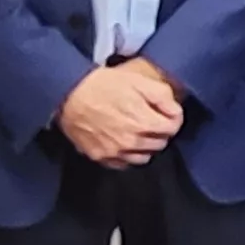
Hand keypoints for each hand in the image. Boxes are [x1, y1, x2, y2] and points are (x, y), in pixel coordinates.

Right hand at [59, 63, 183, 166]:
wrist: (68, 94)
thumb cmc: (103, 84)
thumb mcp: (137, 80)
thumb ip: (162, 96)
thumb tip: (176, 112)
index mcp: (144, 121)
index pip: (173, 128)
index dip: (173, 118)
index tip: (167, 113)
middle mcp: (132, 142)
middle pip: (160, 144)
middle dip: (160, 132)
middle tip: (151, 120)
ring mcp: (116, 152)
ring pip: (144, 157)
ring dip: (145, 146)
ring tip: (137, 132)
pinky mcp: (101, 157)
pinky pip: (124, 164)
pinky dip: (127, 155)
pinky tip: (123, 142)